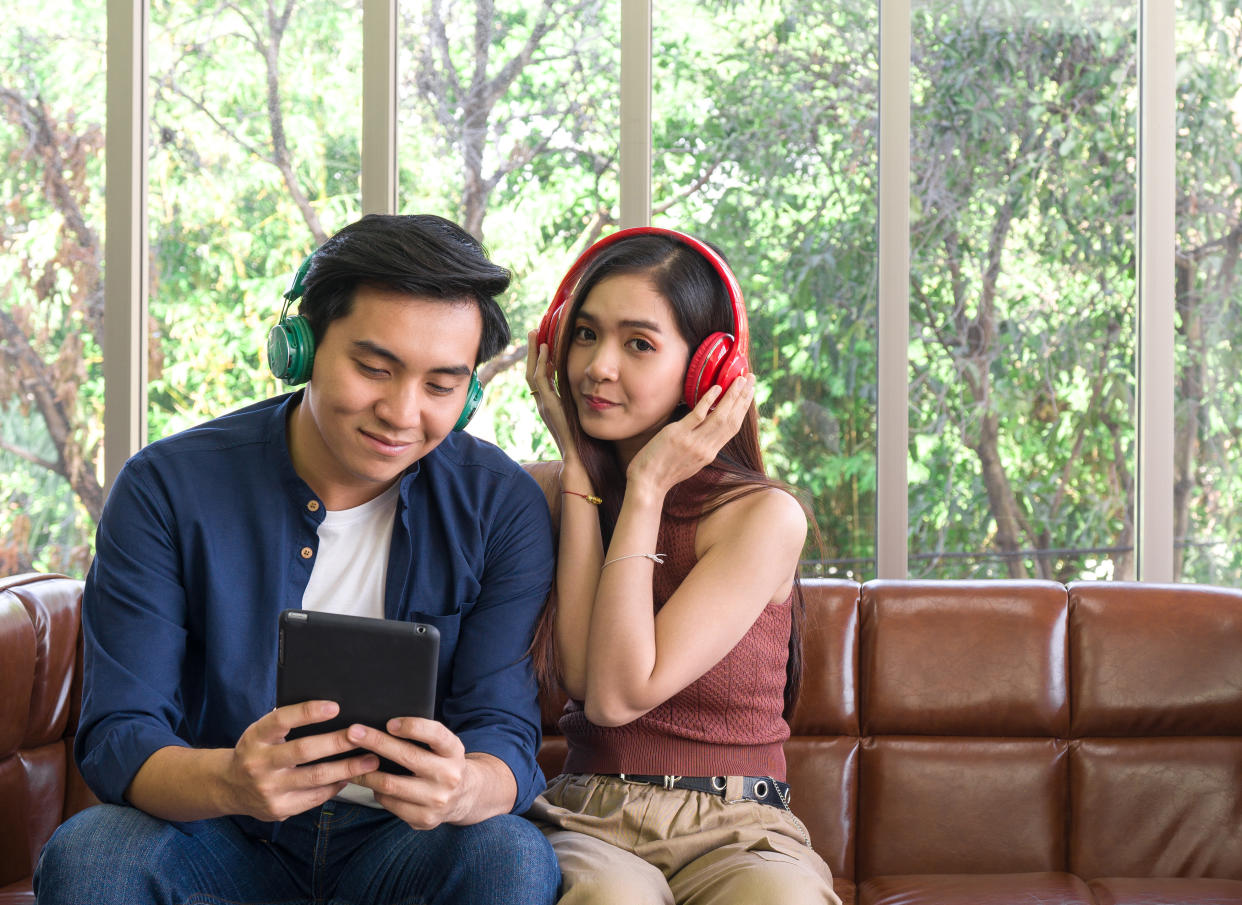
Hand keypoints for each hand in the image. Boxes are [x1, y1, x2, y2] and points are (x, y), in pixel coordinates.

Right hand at [222, 700, 379, 821]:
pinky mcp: (278, 809)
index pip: (281, 720)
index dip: (308, 712)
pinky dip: (335, 786)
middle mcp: (259, 763)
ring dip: (347, 768)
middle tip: (364, 736)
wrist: (229, 787)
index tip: (335, 706)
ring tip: (371, 761)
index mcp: (255, 737)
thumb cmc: (256, 750)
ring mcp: (268, 789)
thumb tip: (332, 710)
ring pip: (315, 778)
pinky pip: (314, 797)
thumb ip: (286, 723)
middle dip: (338, 743)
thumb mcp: (261, 732)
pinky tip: (351, 777)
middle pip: (304, 751)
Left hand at [345, 718, 478, 828]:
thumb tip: (382, 727)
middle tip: (353, 733)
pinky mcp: (424, 819)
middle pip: (407, 757)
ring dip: (366, 772)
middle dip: (376, 742)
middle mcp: (449, 776)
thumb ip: (422, 737)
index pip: (435, 734)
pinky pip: (390, 804)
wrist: (464, 796)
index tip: (389, 722)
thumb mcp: (443, 746)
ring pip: (391, 785)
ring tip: (349, 762)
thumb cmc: (443, 762)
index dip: (413, 726)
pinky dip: (376, 792)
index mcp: (454, 751)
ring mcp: (437, 800)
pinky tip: (370, 783)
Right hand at [525, 329, 574, 459]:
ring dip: (533, 352)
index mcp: (550, 405)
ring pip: (532, 372)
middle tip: (534, 332)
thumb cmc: (584, 441)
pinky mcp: (548, 405)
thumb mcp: (581, 415)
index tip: (545, 344)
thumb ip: (582, 402)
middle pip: (532, 371)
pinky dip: (541, 363)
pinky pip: (540, 380)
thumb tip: (593, 389)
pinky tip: (546, 349)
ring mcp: (544, 404)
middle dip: (533, 352)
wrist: (578, 459)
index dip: (541, 360)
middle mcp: (543, 403)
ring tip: (535, 334)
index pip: (541, 378)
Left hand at [626, 374, 755, 495]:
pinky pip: (697, 415)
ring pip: (720, 417)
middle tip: (751, 378)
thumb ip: (701, 446)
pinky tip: (716, 388)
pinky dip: (708, 401)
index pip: (733, 427)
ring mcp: (693, 441)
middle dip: (743, 397)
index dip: (743, 409)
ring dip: (732, 396)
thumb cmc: (664, 472)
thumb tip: (706, 429)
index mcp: (710, 453)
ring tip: (740, 379)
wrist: (648, 484)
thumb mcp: (690, 462)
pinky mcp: (678, 435)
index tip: (750, 392)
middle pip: (731, 420)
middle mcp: (706, 448)